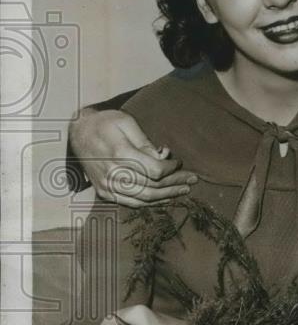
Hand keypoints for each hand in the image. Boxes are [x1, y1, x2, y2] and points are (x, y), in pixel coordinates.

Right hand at [70, 108, 197, 206]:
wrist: (78, 133)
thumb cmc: (105, 123)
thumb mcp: (126, 122)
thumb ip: (145, 142)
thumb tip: (162, 158)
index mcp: (120, 154)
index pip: (155, 170)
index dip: (172, 169)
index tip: (180, 162)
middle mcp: (113, 173)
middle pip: (153, 186)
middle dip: (176, 183)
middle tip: (192, 180)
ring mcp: (108, 185)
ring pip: (145, 198)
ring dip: (167, 196)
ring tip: (183, 190)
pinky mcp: (105, 192)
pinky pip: (132, 202)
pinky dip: (151, 201)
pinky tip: (165, 197)